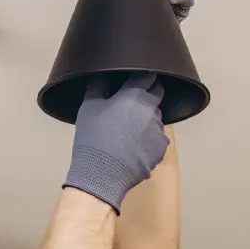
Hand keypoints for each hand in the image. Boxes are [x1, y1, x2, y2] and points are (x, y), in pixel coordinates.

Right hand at [63, 74, 168, 213]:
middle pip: (157, 95)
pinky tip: (135, 148)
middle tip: (132, 104)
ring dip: (148, 119)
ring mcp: (159, 131)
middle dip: (149, 95)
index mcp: (135, 95)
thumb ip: (98, 86)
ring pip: (157, 118)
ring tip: (131, 132)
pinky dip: (149, 140)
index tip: (136, 81)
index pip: (149, 76)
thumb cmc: (93, 138)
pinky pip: (157, 139)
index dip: (143, 76)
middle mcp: (152, 110)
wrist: (101, 174)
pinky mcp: (161, 149)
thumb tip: (103, 74)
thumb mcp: (89, 107)